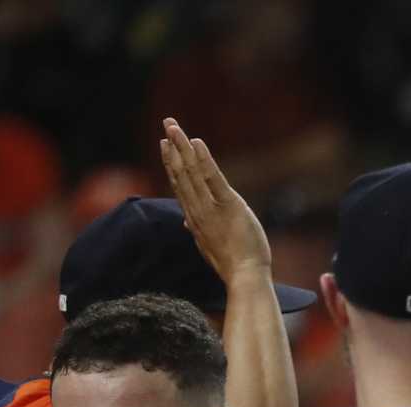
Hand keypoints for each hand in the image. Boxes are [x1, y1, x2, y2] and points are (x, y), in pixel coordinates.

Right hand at [159, 119, 271, 284]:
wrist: (245, 278)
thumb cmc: (232, 265)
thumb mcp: (209, 246)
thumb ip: (197, 230)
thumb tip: (187, 224)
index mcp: (194, 218)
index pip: (180, 185)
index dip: (171, 163)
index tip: (165, 145)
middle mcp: (198, 210)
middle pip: (181, 173)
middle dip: (173, 147)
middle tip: (167, 124)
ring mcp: (211, 208)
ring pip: (192, 172)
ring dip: (182, 147)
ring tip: (174, 127)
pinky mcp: (228, 206)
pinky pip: (213, 179)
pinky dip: (204, 160)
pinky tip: (197, 143)